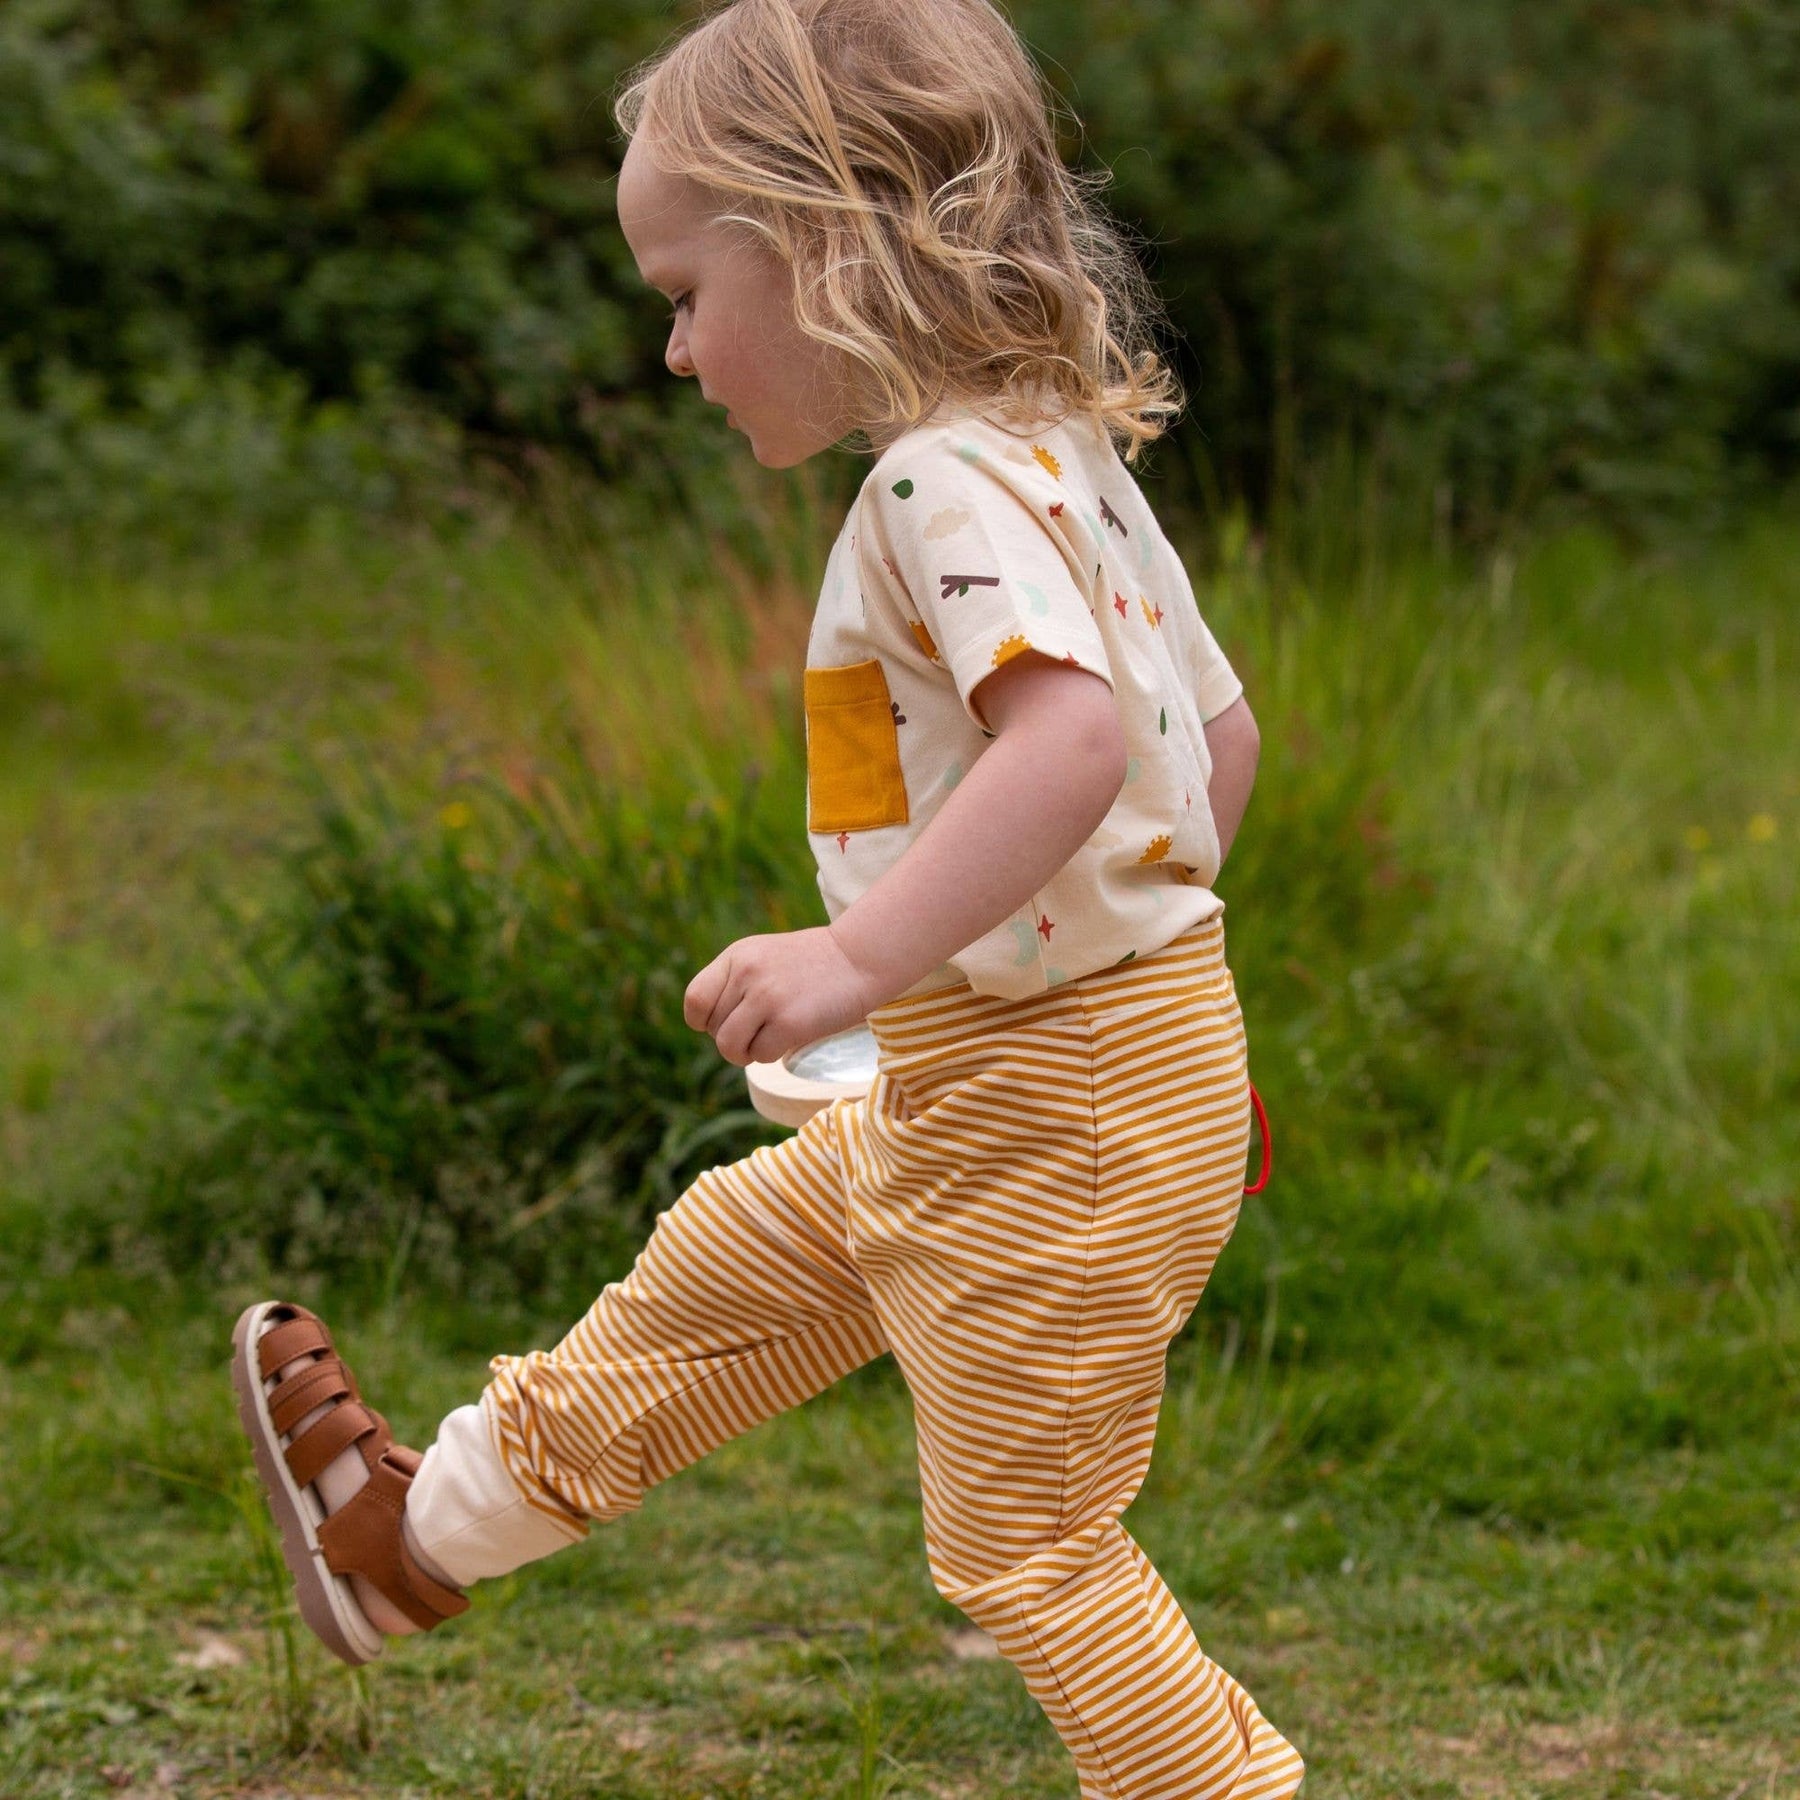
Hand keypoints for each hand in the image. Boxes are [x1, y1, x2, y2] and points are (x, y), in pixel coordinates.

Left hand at [683, 926, 880, 1067]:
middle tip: (761, 1029)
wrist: (861, 959)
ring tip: (768, 1040)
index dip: (705, 1020)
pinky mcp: (789, 1022)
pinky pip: (760, 1055)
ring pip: (729, 1047)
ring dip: (746, 1053)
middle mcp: (747, 974)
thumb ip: (734, 982)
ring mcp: (767, 997)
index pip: (695, 1000)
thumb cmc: (812, 964)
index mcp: (737, 956)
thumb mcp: (764, 957)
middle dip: (734, 1038)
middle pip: (714, 1029)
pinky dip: (772, 1054)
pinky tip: (790, 1037)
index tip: (726, 1022)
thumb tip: (706, 1025)